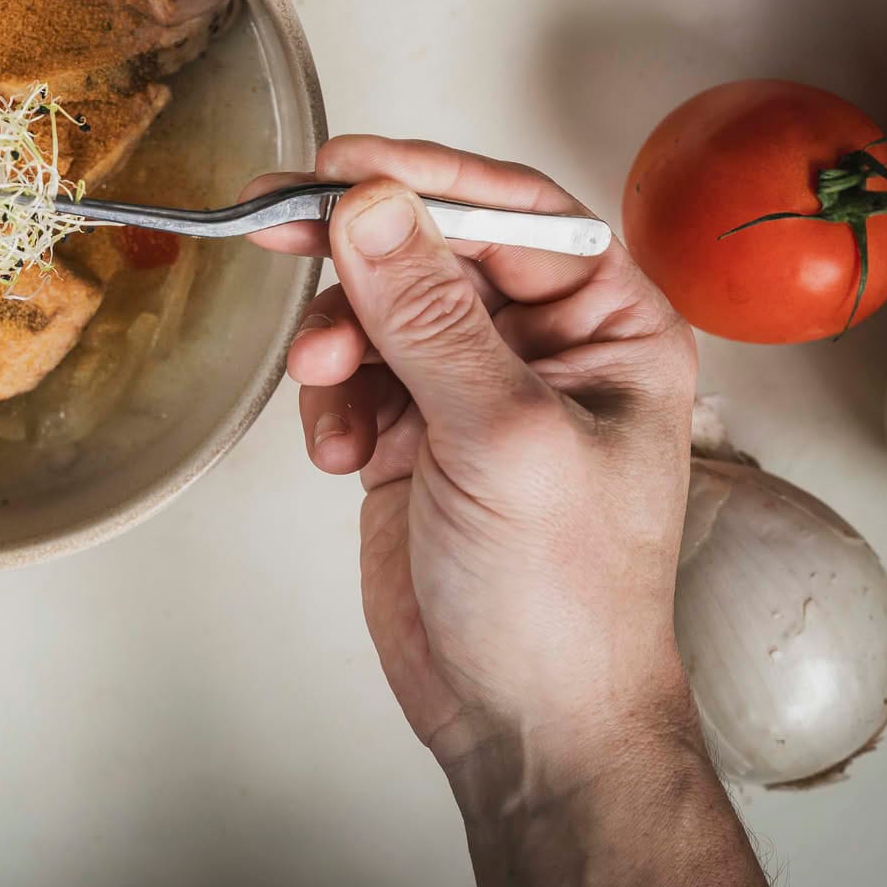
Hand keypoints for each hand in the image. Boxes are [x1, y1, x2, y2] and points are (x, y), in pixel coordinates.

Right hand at [247, 137, 768, 886]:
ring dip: (337, 344)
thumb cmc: (563, 597)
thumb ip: (429, 317)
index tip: (338, 167)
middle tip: (277, 226)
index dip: (424, 178)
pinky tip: (342, 457)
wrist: (525, 719)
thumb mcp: (502, 436)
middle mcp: (544, 345)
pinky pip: (351, 376)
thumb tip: (372, 207)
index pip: (513, 211)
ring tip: (327, 394)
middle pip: (432, 250)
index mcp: (609, 325)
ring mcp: (473, 389)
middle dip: (357, 255)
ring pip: (377, 310)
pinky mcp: (414, 434)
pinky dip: (331, 406)